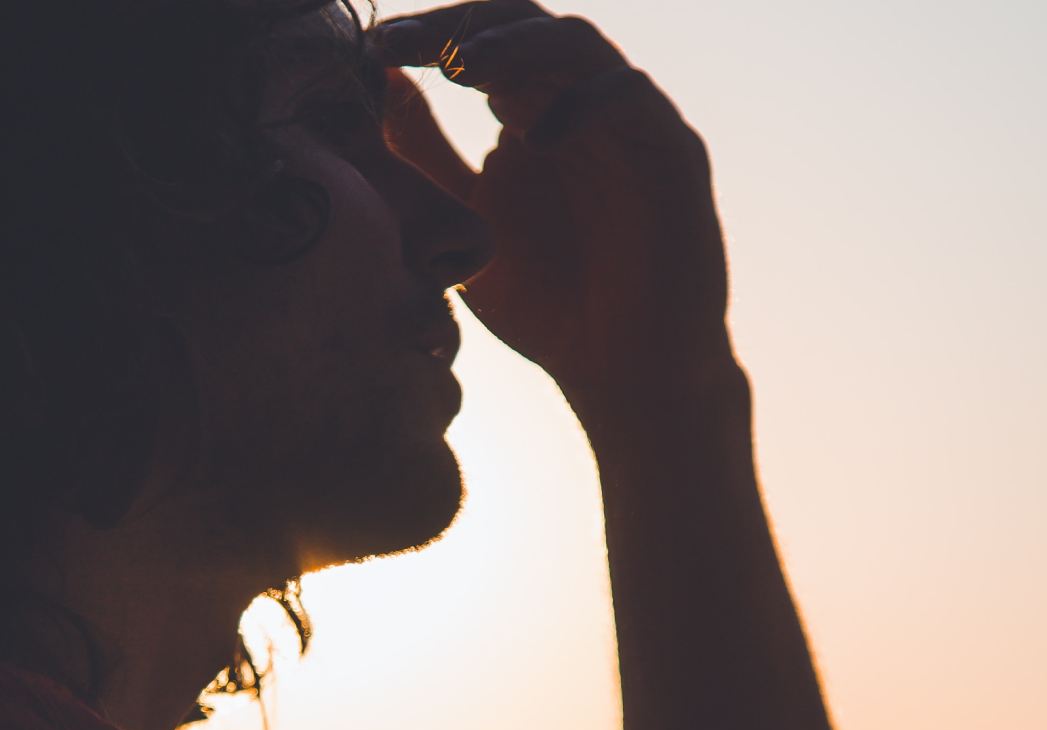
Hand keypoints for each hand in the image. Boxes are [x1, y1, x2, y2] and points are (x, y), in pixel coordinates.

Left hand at [375, 2, 739, 420]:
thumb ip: (426, 157)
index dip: (428, 34)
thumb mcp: (462, 226)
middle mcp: (580, 106)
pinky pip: (631, 98)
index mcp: (532, 114)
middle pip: (524, 23)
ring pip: (578, 45)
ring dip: (515, 47)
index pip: (481, 42)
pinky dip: (582, 103)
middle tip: (401, 41)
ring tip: (458, 67)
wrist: (625, 376)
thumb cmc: (548, 307)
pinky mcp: (673, 152)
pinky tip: (531, 134)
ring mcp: (629, 124)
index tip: (374, 49)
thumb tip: (383, 84)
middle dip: (460, 27)